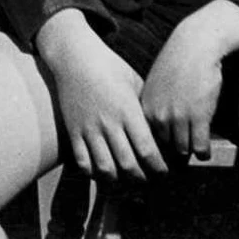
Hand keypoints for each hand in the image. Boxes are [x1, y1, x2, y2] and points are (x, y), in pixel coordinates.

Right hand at [36, 9, 166, 180]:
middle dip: (141, 179)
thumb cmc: (109, 66)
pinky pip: (83, 163)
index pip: (147, 149)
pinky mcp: (74, 131)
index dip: (158, 167)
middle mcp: (109, 122)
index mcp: (128, 109)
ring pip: (105, 169)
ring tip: (126, 182)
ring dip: (118, 182)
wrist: (76, 56)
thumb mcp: (133, 81)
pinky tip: (103, 174)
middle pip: (128, 164)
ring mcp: (89, 129)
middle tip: (148, 181)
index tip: (165, 172)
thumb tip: (160, 130)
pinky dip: (94, 174)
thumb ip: (145, 107)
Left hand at [141, 0, 238, 160]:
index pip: (150, 141)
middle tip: (183, 155)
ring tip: (196, 151)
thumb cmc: (179, 62)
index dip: (160, 148)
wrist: (197, 43)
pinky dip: (204, 153)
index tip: (168, 152)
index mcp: (146, 108)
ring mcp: (179, 118)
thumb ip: (154, 107)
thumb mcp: (156, 84)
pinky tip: (206, 151)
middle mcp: (159, 116)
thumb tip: (156, 134)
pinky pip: (200, 148)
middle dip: (175, 152)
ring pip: (184, 150)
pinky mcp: (199, 117)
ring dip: (191, 152)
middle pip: (166, 148)